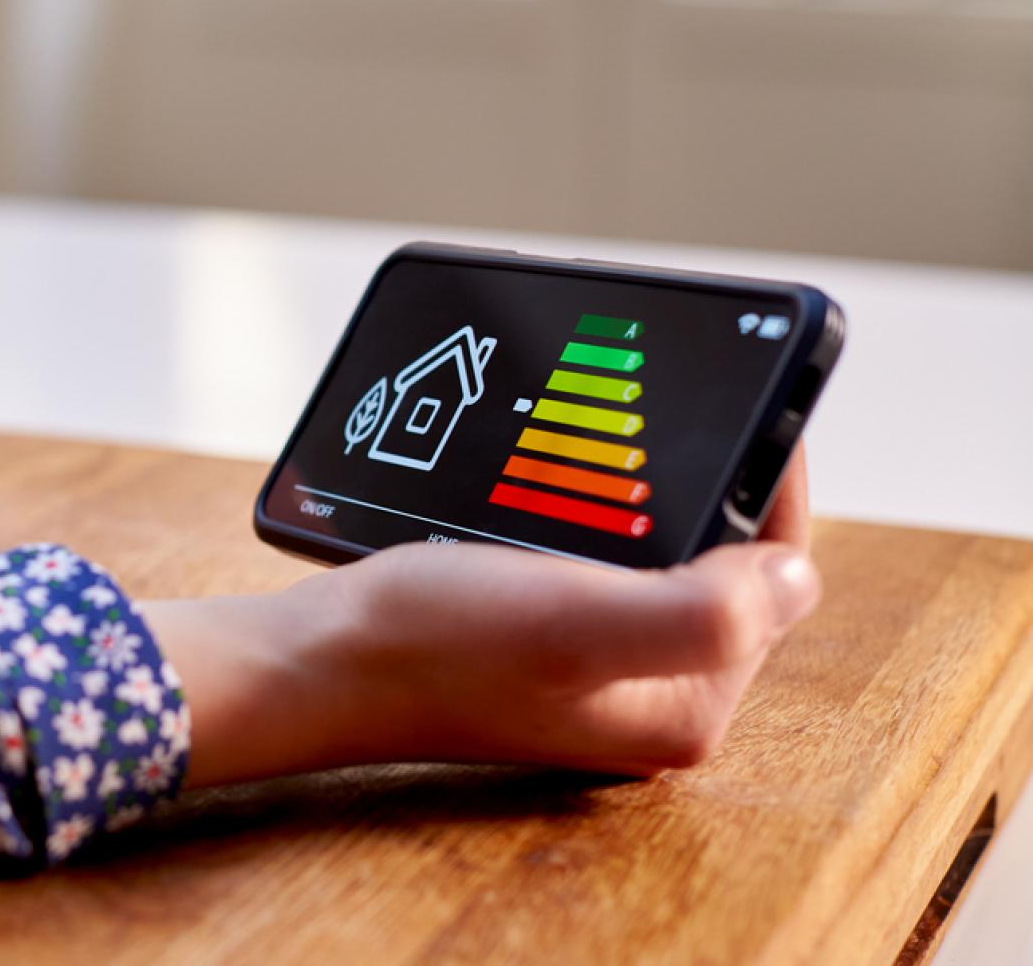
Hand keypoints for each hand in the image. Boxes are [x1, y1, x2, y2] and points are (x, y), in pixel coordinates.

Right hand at [147, 449, 818, 786]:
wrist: (310, 661)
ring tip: (617, 426)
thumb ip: (703, 612)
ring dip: (646, 488)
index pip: (774, 576)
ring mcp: (590, 668)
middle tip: (672, 404)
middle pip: (721, 561)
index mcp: (681, 704)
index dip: (769, 481)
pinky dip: (591, 508)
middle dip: (704, 479)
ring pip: (658, 552)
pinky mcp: (540, 640)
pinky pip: (600, 556)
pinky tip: (559, 476)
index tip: (746, 400)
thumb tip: (795, 573)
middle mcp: (645, 693)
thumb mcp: (574, 623)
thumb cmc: (428, 645)